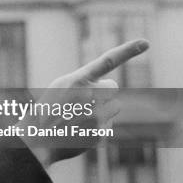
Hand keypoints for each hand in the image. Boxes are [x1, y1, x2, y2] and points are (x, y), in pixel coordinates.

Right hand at [28, 39, 148, 165]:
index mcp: (77, 80)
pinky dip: (97, 127)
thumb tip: (111, 88)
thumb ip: (84, 82)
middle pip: (111, 87)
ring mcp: (97, 116)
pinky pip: (108, 124)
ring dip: (101, 110)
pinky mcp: (101, 133)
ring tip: (78, 118)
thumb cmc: (48, 110)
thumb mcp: (60, 88)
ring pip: (113, 107)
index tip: (145, 42)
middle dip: (103, 92)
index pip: (107, 61)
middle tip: (83, 101)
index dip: (128, 51)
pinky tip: (79, 130)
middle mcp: (90, 96)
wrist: (38, 140)